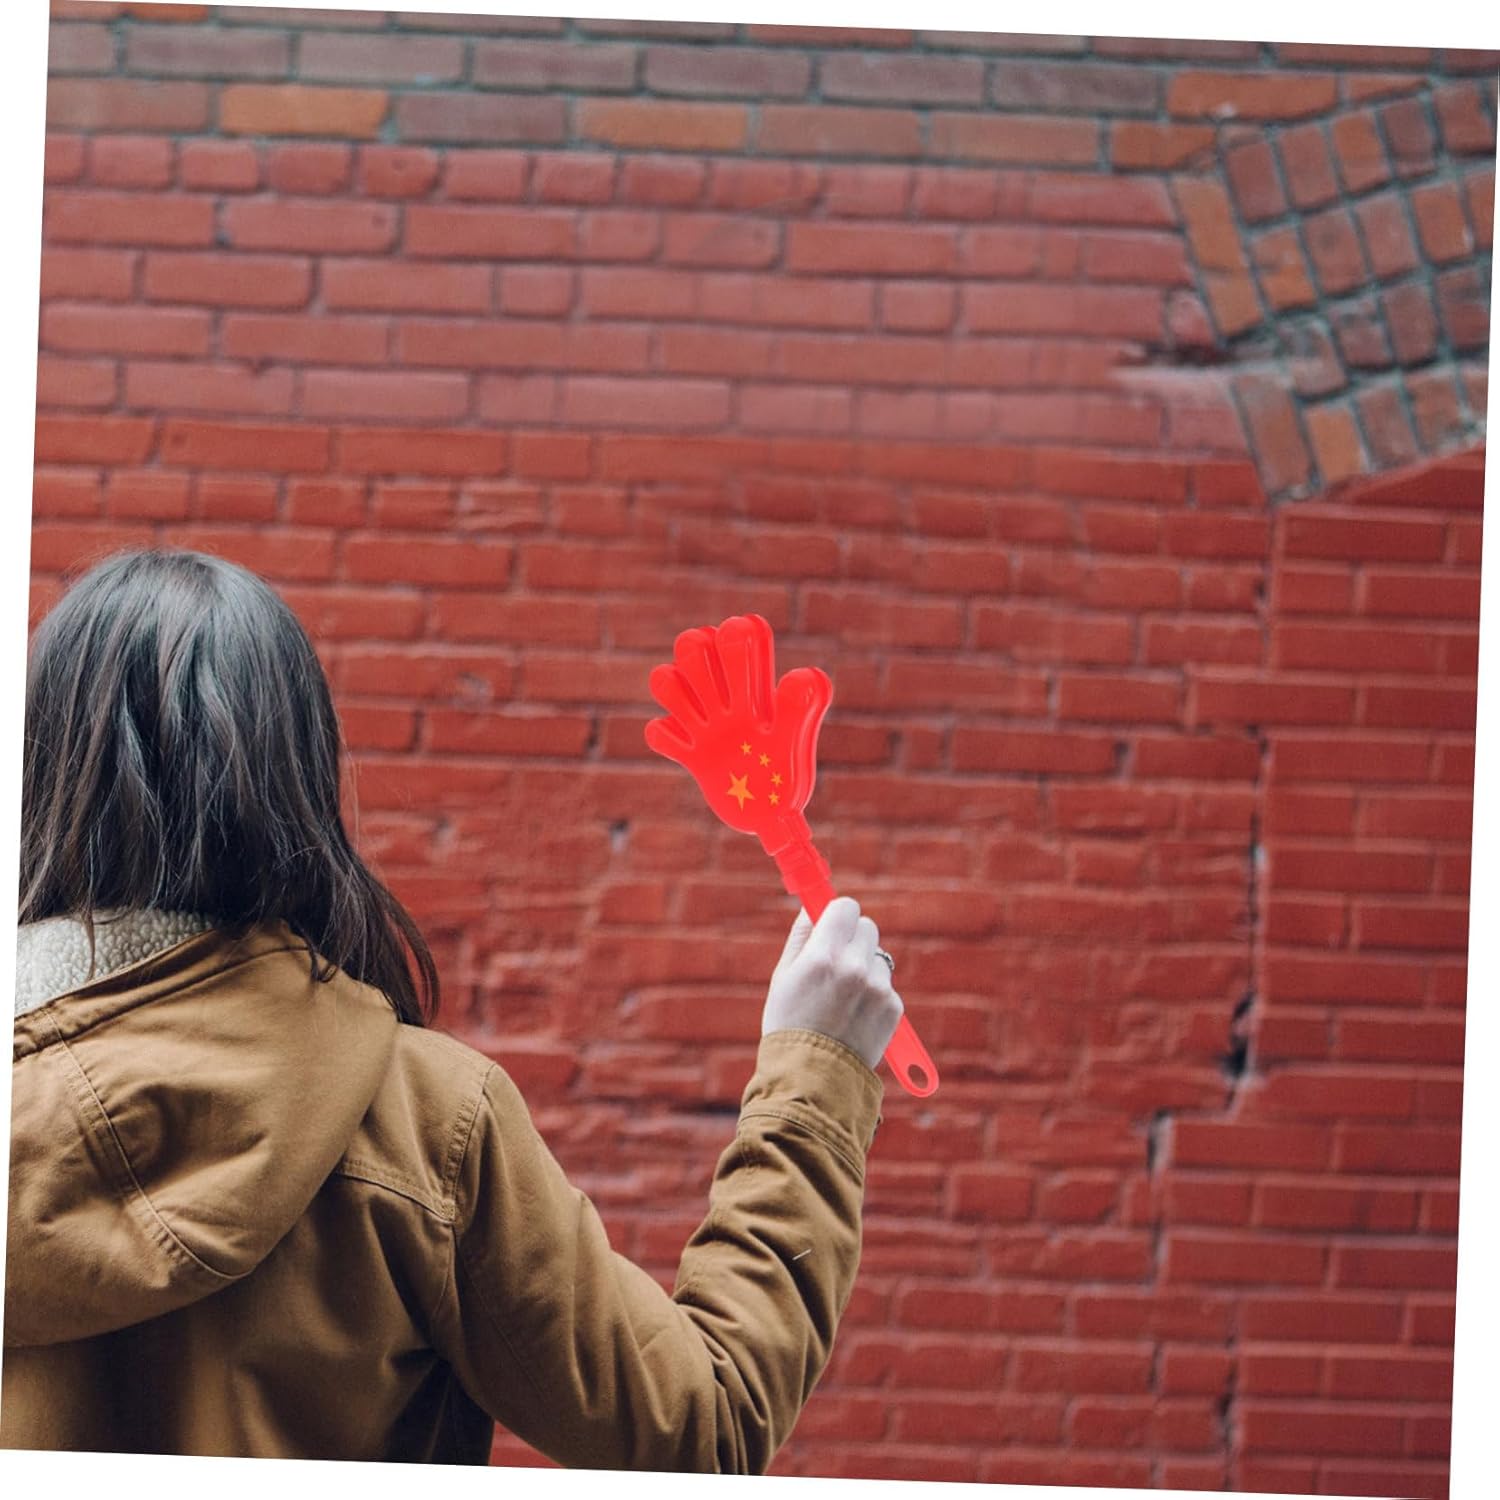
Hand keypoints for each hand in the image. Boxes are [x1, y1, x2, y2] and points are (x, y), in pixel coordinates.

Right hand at [644, 614, 831, 842]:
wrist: (770, 820)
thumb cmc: (788, 780)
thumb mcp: (793, 741)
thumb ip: (801, 710)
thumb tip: (806, 673)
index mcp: (756, 694)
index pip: (740, 641)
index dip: (735, 633)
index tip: (742, 639)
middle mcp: (728, 703)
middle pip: (694, 648)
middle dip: (696, 653)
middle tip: (718, 687)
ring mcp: (706, 728)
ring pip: (667, 681)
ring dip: (672, 689)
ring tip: (698, 718)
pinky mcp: (692, 756)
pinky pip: (659, 733)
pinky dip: (664, 736)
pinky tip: (686, 749)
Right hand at [761, 897, 903, 1071]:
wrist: (812, 1080)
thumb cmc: (789, 1025)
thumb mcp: (782, 977)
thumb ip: (800, 937)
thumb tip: (811, 908)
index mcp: (823, 955)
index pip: (846, 907)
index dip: (838, 914)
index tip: (833, 924)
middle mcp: (855, 967)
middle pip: (867, 927)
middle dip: (852, 939)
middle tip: (835, 963)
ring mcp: (878, 988)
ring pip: (879, 958)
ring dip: (865, 968)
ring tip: (843, 998)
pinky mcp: (893, 1008)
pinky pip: (886, 985)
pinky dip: (874, 995)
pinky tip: (855, 1015)